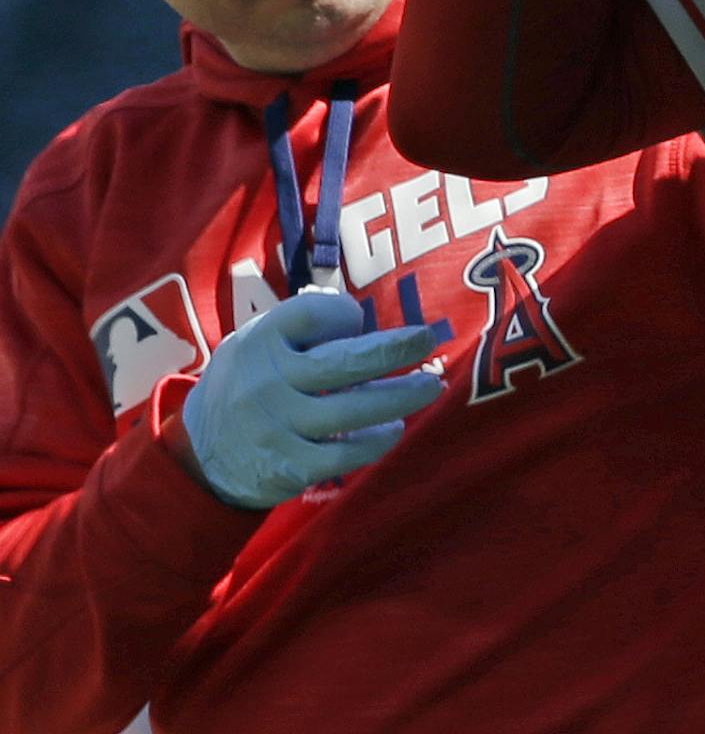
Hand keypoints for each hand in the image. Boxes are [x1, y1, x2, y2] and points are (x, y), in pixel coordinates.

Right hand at [178, 291, 444, 509]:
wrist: (198, 457)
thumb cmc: (249, 384)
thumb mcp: (258, 343)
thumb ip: (301, 323)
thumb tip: (356, 313)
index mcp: (260, 342)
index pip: (312, 314)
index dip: (343, 314)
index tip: (358, 321)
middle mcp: (267, 382)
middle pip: (345, 362)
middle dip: (396, 349)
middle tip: (429, 339)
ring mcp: (277, 427)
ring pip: (353, 411)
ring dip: (400, 398)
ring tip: (428, 388)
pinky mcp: (287, 467)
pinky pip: (344, 454)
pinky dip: (375, 441)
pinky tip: (391, 430)